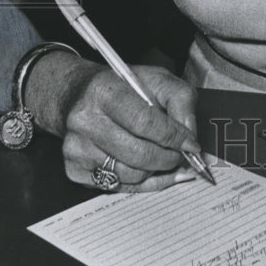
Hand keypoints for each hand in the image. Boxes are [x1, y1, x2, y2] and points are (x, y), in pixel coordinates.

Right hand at [26, 54, 201, 191]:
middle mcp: (85, 120)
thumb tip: (190, 138)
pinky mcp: (74, 170)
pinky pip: (118, 186)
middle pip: (138, 154)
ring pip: (131, 174)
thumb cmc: (122, 87)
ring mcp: (76, 148)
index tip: (191, 145)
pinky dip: (141, 182)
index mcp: (105, 91)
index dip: (173, 137)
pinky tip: (148, 169)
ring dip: (155, 171)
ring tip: (163, 157)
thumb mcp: (157, 79)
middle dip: (169, 158)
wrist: (77, 94)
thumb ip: (180, 101)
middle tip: (181, 155)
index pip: (145, 122)